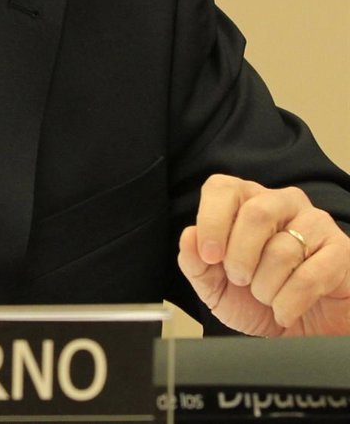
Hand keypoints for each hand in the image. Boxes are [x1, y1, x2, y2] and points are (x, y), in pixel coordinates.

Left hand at [178, 174, 349, 335]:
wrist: (299, 335)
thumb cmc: (256, 302)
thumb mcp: (214, 286)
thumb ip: (195, 262)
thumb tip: (189, 236)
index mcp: (245, 202)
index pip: (222, 188)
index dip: (212, 222)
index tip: (210, 256)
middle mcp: (281, 203)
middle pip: (255, 213)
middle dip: (240, 257)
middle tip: (240, 279)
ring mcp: (315, 224)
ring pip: (282, 249)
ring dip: (265, 287)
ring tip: (267, 297)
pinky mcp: (341, 251)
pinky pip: (310, 276)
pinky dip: (289, 302)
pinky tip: (286, 310)